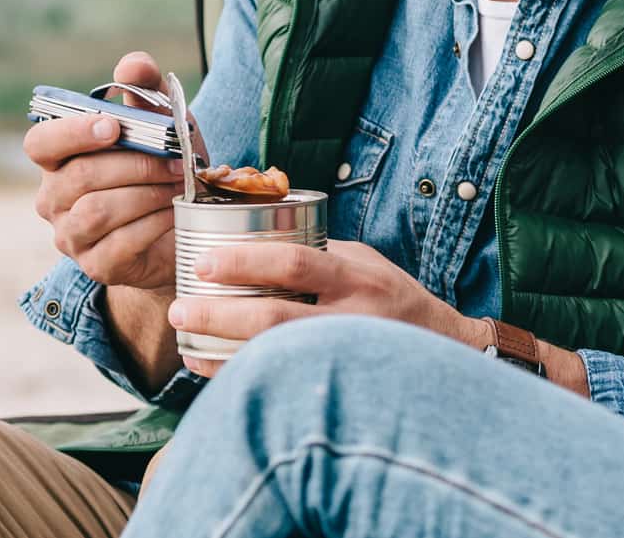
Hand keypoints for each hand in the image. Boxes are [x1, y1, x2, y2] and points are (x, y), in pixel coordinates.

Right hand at [25, 51, 198, 289]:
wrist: (186, 224)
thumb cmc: (164, 167)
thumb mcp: (163, 123)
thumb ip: (146, 89)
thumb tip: (133, 64)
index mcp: (60, 159)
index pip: (41, 143)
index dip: (72, 133)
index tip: (113, 126)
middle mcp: (54, 199)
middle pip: (80, 177)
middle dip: (137, 165)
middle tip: (178, 163)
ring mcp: (71, 236)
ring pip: (98, 211)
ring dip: (147, 194)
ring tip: (178, 186)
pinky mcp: (97, 265)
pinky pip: (120, 242)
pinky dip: (155, 224)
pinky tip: (175, 213)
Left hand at [168, 239, 477, 377]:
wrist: (442, 352)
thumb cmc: (396, 300)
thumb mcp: (367, 264)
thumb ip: (321, 255)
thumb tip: (259, 238)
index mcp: (357, 278)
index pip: (296, 265)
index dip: (245, 263)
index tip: (205, 263)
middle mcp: (350, 318)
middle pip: (273, 317)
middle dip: (218, 312)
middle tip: (180, 306)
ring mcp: (341, 356)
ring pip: (270, 357)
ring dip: (218, 350)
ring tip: (183, 338)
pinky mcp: (335, 385)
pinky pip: (275, 382)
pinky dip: (237, 375)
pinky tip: (209, 367)